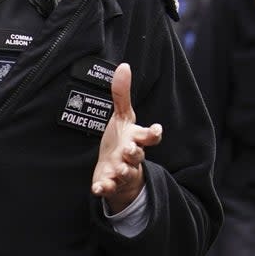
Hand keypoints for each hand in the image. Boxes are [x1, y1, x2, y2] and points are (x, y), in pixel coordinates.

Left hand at [92, 63, 161, 213]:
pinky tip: (98, 188)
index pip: (149, 137)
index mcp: (136, 139)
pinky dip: (104, 189)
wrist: (116, 171)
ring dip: (122, 171)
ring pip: (125, 173)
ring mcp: (122, 172)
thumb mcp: (122, 118)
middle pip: (138, 156)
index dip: (153, 133)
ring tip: (118, 168)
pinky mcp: (110, 185)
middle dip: (134, 153)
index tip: (156, 129)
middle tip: (129, 149)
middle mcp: (131, 157)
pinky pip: (109, 188)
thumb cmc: (122, 141)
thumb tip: (124, 66)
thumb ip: (122, 95)